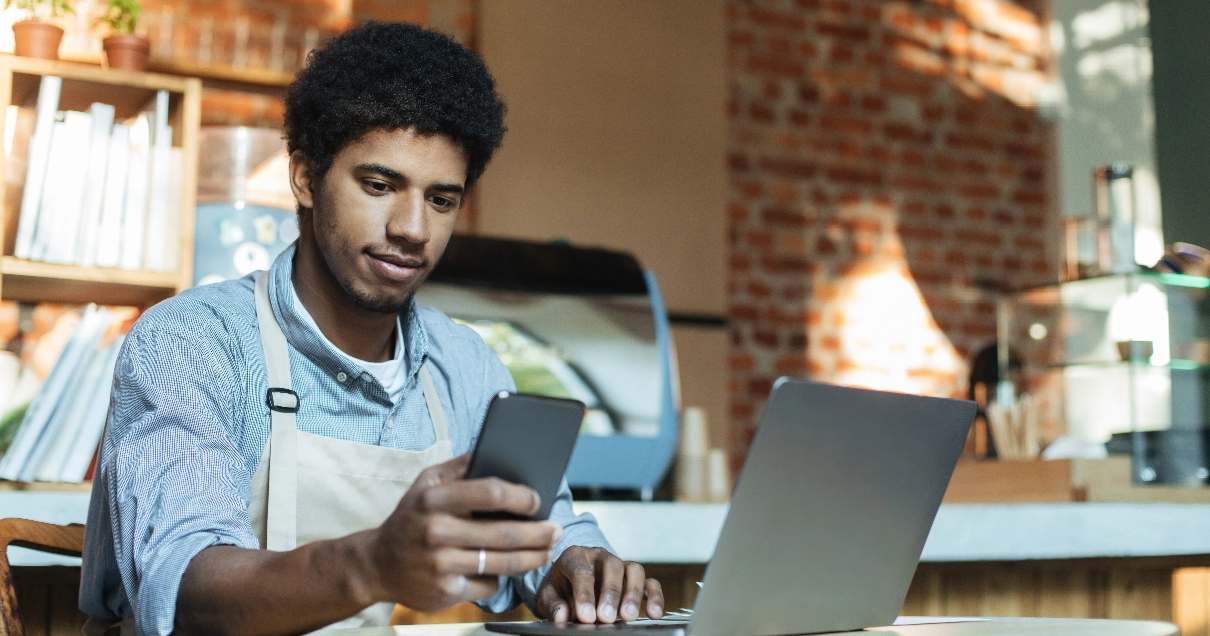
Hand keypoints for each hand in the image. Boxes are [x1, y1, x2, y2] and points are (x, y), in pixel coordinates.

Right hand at [367, 454, 563, 611]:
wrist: (376, 564)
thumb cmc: (412, 517)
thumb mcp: (427, 483)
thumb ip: (461, 466)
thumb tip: (499, 447)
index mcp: (433, 498)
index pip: (489, 492)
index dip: (521, 496)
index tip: (538, 500)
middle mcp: (436, 531)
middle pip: (504, 534)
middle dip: (539, 533)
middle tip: (557, 530)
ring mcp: (440, 565)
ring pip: (502, 563)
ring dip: (533, 557)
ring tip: (547, 549)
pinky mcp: (445, 592)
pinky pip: (488, 584)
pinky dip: (501, 576)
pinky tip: (509, 568)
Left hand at [535, 546, 663, 622]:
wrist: (569, 584)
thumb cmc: (560, 588)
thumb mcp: (548, 595)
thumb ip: (553, 605)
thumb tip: (562, 616)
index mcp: (575, 556)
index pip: (582, 571)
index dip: (585, 595)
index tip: (586, 616)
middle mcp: (600, 556)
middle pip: (612, 566)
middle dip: (610, 593)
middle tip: (606, 618)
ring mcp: (620, 566)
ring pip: (634, 571)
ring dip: (633, 594)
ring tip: (628, 617)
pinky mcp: (634, 579)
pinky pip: (650, 583)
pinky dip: (655, 597)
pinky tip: (654, 614)